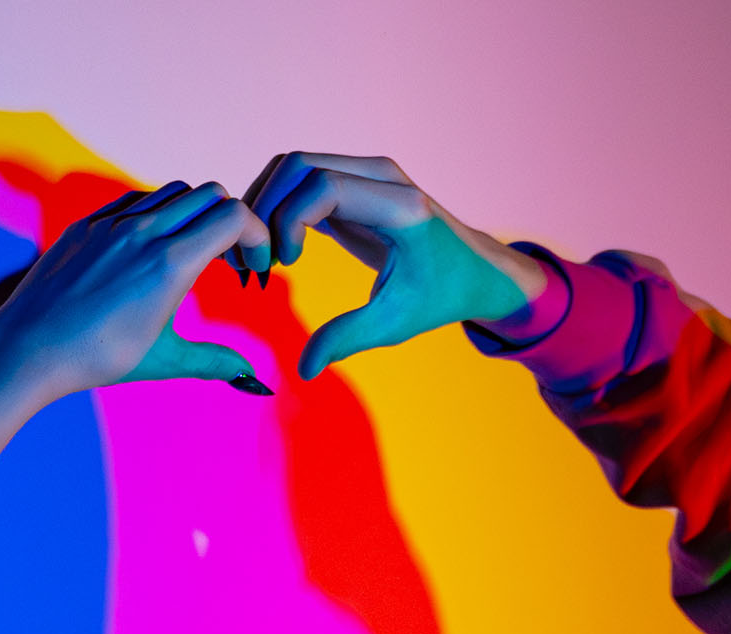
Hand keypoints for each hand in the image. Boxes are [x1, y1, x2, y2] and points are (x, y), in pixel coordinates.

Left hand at [0, 183, 272, 400]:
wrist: (28, 348)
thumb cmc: (99, 358)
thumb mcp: (165, 361)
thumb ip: (215, 362)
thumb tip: (255, 380)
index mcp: (171, 262)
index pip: (234, 217)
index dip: (257, 237)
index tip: (254, 270)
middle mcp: (144, 231)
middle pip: (210, 196)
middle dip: (232, 222)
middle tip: (231, 261)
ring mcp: (112, 222)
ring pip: (173, 193)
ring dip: (195, 215)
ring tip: (192, 253)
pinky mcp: (88, 224)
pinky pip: (135, 201)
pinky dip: (158, 215)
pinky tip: (151, 250)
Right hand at [240, 152, 549, 379]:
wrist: (473, 270)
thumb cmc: (440, 295)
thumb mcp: (397, 322)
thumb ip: (347, 338)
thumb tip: (303, 369)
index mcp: (400, 207)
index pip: (324, 186)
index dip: (289, 220)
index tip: (287, 263)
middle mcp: (383, 177)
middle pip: (298, 166)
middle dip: (265, 209)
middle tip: (257, 261)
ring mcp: (368, 173)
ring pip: (294, 167)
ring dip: (266, 205)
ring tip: (263, 256)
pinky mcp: (355, 183)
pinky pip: (302, 179)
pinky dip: (278, 206)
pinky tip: (277, 249)